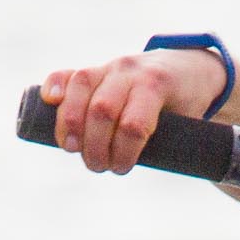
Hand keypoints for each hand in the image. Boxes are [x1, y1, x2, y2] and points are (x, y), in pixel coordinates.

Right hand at [42, 50, 228, 174]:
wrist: (187, 67)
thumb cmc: (186, 102)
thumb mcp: (189, 121)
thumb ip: (170, 144)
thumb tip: (143, 172)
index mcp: (158, 86)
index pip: (134, 124)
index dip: (124, 152)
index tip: (122, 168)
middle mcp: (131, 72)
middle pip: (102, 110)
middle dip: (94, 146)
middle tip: (98, 167)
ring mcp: (110, 66)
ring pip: (81, 89)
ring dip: (70, 125)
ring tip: (72, 150)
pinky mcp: (94, 68)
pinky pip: (68, 73)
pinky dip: (54, 87)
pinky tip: (50, 103)